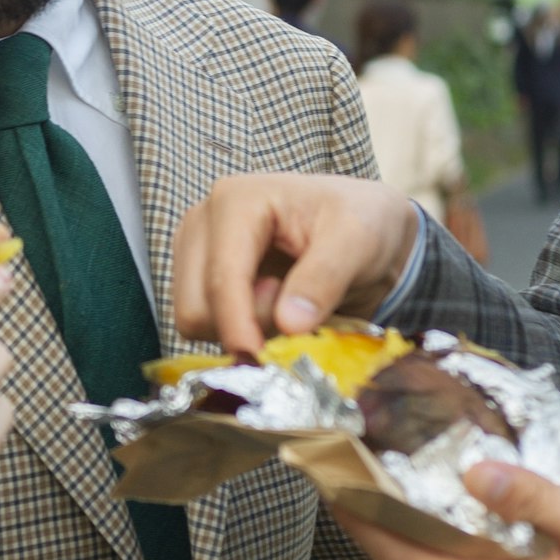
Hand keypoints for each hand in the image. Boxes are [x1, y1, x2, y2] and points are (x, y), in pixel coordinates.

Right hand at [172, 172, 421, 354]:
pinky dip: (240, 330)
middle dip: (245, 324)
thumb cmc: (362, 222)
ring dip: (244, 328)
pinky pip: (204, 327)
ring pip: (195, 322)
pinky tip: (272, 307)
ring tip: (286, 302)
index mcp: (235, 201)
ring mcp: (195, 252)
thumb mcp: (358, 240)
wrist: (364, 228)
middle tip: (295, 309)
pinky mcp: (199, 278)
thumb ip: (324, 278)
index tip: (262, 358)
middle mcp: (202, 223)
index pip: (220, 278)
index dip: (238, 324)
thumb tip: (288, 324)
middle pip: (196, 307)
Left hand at [339, 462, 559, 559]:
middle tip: (351, 457)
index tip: (323, 472)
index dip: (356, 515)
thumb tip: (472, 471)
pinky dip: (441, 548)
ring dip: (405, 531)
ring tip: (386, 472)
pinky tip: (446, 510)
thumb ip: (535, 501)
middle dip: (372, 515)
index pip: (401, 559)